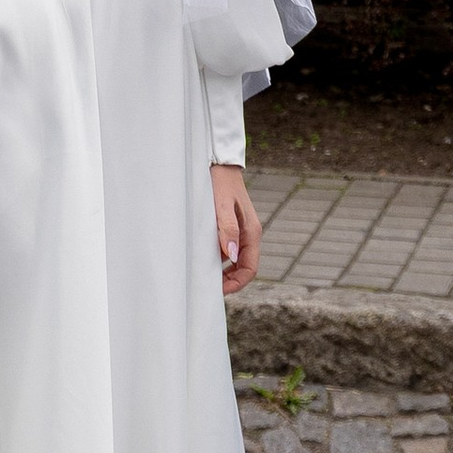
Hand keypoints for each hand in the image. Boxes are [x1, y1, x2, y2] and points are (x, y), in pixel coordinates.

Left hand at [213, 163, 260, 295]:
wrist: (218, 162)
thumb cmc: (220, 182)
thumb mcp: (222, 205)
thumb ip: (227, 229)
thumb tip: (231, 256)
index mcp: (251, 232)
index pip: (249, 268)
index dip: (236, 283)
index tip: (218, 291)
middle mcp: (248, 234)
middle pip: (243, 267)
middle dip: (228, 280)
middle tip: (208, 287)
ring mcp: (239, 230)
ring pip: (234, 259)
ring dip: (221, 269)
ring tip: (202, 273)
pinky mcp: (229, 226)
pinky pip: (226, 248)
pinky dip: (216, 257)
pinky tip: (201, 256)